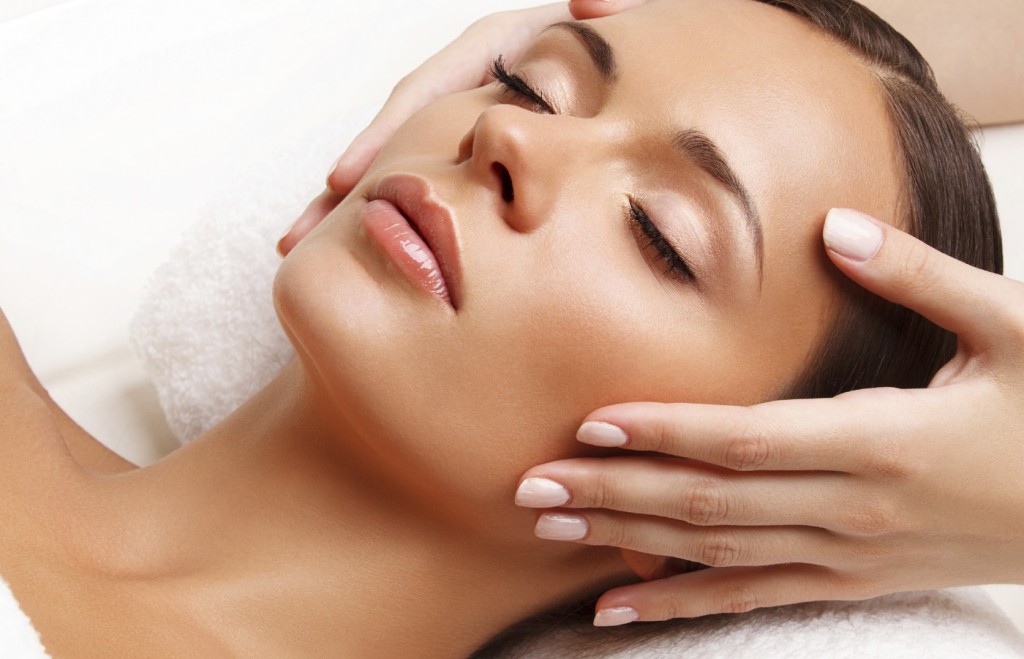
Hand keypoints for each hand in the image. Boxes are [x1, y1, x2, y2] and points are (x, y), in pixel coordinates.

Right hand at [276, 1, 649, 255]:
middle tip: (299, 236)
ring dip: (349, 208)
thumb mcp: (609, 32)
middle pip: (394, 135)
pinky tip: (360, 247)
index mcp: (498, 53)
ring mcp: (468, 122)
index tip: (344, 181)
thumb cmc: (627, 49)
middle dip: (345, 187)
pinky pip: (423, 183)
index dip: (384, 137)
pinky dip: (389, 212)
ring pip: (400, 166)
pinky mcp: (474, 154)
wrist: (637, 67)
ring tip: (304, 249)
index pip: (426, 93)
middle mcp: (471, 88)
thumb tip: (585, 3)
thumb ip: (603, 14)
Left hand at [515, 208, 1023, 625]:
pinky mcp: (854, 578)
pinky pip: (752, 596)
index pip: (747, 437)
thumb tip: (836, 228)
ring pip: (717, 552)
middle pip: (710, 500)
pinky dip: (680, 601)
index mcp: (881, 439)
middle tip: (530, 486)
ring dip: (628, 542)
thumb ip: (918, 277)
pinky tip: (618, 608)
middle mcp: (852, 506)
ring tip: (551, 531)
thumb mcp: (1011, 327)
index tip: (592, 423)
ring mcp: (849, 553)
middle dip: (615, 493)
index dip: (665, 431)